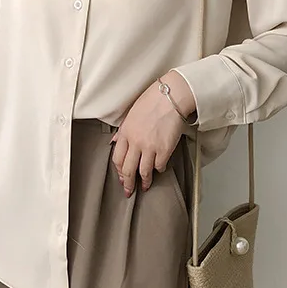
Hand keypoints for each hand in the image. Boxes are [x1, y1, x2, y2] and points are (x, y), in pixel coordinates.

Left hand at [111, 71, 196, 196]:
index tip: (121, 176)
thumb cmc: (152, 101)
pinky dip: (159, 169)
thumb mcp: (131, 114)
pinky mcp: (164, 149)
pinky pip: (160, 166)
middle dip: (127, 183)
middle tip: (128, 191)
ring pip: (144, 171)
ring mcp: (150, 147)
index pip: (117, 158)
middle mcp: (135, 142)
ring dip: (144, 181)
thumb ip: (123, 130)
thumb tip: (115, 140)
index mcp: (125, 133)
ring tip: (145, 186)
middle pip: (128, 169)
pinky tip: (159, 169)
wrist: (171, 96)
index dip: (119, 170)